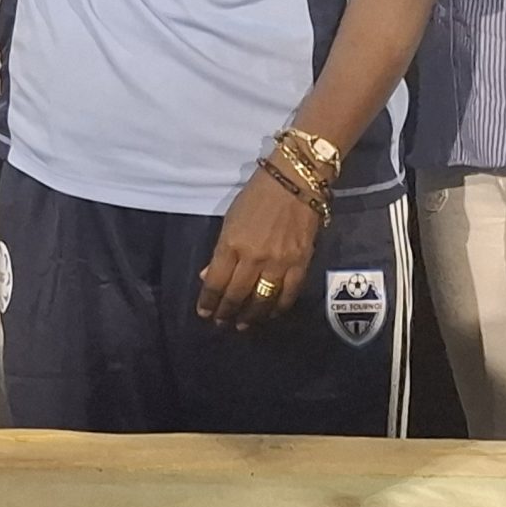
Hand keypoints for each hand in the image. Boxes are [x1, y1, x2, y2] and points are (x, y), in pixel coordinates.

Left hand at [195, 162, 321, 330]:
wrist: (296, 182)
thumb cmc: (257, 195)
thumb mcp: (230, 218)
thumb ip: (220, 251)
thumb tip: (208, 276)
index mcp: (231, 244)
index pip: (216, 282)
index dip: (208, 301)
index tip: (204, 313)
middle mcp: (253, 258)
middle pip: (237, 295)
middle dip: (226, 312)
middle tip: (221, 322)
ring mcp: (279, 263)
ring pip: (262, 301)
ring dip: (250, 317)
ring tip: (242, 324)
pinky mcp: (301, 264)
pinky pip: (288, 295)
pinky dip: (277, 308)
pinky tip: (269, 313)